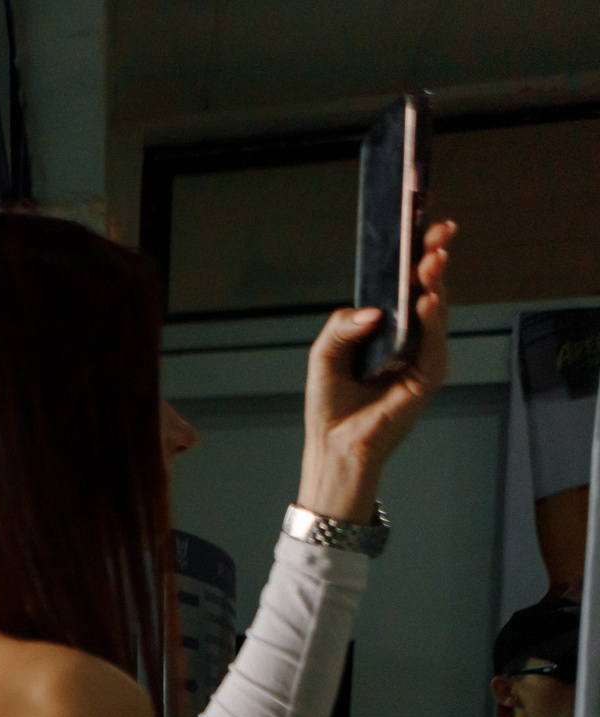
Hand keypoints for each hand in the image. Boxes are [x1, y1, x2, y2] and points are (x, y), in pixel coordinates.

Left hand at [296, 220, 455, 520]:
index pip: (403, 286)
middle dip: (432, 260)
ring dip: (434, 284)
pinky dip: (433, 320)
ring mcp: (422, 355)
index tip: (421, 227)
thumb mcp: (323, 354)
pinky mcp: (429, 376)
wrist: (335, 444)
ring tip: (430, 263)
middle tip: (437, 234)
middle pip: (425, 290)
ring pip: (434, 311)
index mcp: (384, 328)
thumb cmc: (330, 402)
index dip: (413, 256)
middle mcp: (407, 338)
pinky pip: (435, 342)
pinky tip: (427, 302)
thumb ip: (342, 327)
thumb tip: (372, 311)